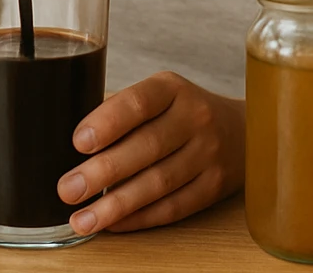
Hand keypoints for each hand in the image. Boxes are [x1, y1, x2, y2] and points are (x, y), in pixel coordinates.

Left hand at [58, 72, 243, 234]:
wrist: (244, 132)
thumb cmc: (182, 114)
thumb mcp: (159, 96)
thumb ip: (122, 113)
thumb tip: (70, 145)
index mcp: (173, 89)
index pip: (139, 102)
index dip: (108, 122)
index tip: (78, 142)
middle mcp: (195, 118)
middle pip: (147, 147)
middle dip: (103, 171)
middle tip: (68, 189)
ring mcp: (208, 154)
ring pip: (159, 183)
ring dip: (116, 205)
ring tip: (82, 219)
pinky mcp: (214, 186)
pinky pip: (173, 207)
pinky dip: (140, 218)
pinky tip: (112, 224)